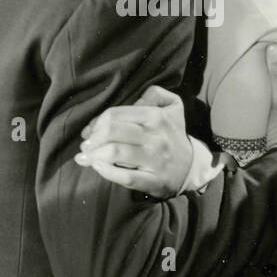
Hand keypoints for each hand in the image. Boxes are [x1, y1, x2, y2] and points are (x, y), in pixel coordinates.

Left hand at [74, 86, 193, 197]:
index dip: (96, 122)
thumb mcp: (171, 105)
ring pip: (115, 153)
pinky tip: (97, 167)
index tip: (90, 131)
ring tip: (84, 158)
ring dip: (93, 155)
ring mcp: (154, 160)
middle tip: (85, 145)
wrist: (192, 166)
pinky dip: (107, 171)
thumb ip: (152, 95)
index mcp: (156, 116)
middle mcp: (155, 137)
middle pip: (112, 132)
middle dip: (92, 139)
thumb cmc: (172, 134)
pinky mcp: (153, 181)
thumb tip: (127, 105)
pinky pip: (126, 177)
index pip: (115, 115)